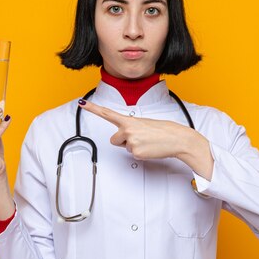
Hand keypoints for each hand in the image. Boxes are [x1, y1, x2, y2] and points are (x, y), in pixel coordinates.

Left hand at [78, 99, 213, 177]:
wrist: (176, 138)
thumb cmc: (162, 130)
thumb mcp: (144, 124)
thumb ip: (130, 127)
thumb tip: (124, 137)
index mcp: (129, 120)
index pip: (107, 113)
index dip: (93, 108)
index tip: (82, 103)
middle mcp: (127, 129)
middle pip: (114, 140)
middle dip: (123, 141)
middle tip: (140, 138)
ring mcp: (131, 141)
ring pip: (124, 148)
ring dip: (133, 146)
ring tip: (147, 142)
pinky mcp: (135, 152)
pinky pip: (132, 155)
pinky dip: (140, 154)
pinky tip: (149, 148)